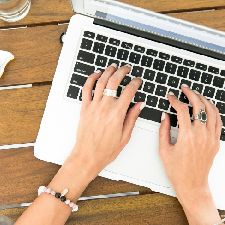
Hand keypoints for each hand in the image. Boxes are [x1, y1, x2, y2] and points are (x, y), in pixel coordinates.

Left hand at [66, 64, 143, 182]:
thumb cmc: (105, 150)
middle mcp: (105, 108)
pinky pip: (86, 89)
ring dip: (108, 72)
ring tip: (113, 67)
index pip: (129, 91)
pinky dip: (91, 79)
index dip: (135, 83)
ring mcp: (93, 107)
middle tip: (127, 68)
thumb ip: (132, 118)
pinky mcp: (84, 108)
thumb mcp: (125, 136)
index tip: (138, 81)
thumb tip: (139, 105)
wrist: (87, 156)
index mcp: (117, 114)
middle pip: (114, 82)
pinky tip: (96, 75)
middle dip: (122, 72)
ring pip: (100, 82)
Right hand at [158, 84, 221, 207]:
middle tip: (184, 88)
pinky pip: (218, 121)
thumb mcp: (164, 150)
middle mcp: (201, 135)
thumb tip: (165, 115)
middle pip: (199, 106)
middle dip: (191, 93)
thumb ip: (163, 130)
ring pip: (211, 111)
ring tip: (196, 94)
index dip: (175, 100)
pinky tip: (208, 106)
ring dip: (203, 99)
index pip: (182, 110)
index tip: (170, 96)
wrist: (192, 184)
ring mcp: (211, 138)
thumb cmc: (177, 171)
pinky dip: (213, 110)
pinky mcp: (216, 142)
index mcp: (187, 136)